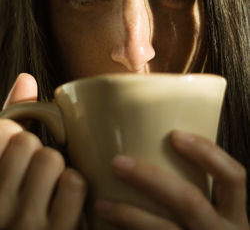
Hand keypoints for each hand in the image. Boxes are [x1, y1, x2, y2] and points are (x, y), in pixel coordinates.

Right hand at [0, 73, 86, 229]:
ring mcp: (23, 226)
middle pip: (26, 142)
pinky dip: (75, 185)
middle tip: (35, 169)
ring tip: (51, 184)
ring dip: (57, 167)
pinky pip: (74, 183)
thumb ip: (12, 118)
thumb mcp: (5, 163)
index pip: (0, 131)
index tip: (16, 149)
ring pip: (50, 159)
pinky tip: (66, 198)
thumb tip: (26, 78)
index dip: (14, 134)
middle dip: (35, 149)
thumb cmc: (17, 198)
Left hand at [95, 131, 248, 229]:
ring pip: (163, 229)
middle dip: (150, 178)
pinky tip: (109, 227)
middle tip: (118, 163)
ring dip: (128, 214)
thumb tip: (165, 144)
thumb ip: (196, 187)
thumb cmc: (203, 228)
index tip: (175, 134)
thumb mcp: (213, 211)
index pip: (232, 175)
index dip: (207, 152)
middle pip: (190, 200)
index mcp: (234, 213)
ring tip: (102, 204)